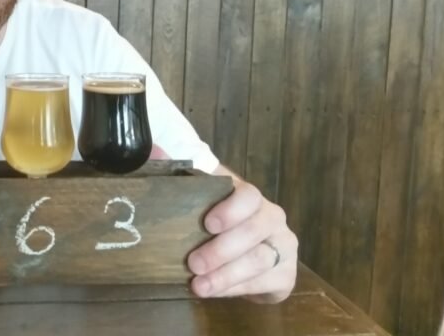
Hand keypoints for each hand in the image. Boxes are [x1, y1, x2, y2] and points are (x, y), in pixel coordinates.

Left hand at [187, 177, 297, 302]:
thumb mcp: (200, 202)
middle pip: (254, 230)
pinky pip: (264, 283)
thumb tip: (157, 151)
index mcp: (251, 198)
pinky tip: (215, 292)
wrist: (247, 262)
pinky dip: (236, 289)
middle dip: (222, 249)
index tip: (207, 224)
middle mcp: (272, 219)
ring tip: (199, 286)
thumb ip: (181, 179)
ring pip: (260, 260)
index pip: (249, 196)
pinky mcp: (286, 276)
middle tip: (193, 264)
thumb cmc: (218, 226)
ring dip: (226, 275)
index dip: (230, 209)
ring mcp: (284, 247)